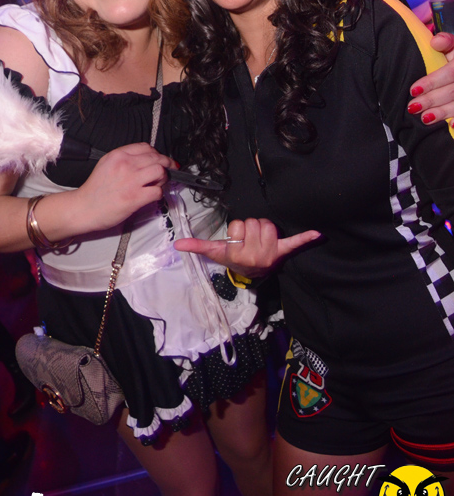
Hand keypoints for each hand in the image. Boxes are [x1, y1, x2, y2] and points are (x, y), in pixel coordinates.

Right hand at [75, 143, 176, 231]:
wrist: (84, 208)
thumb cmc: (95, 190)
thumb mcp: (106, 164)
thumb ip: (124, 159)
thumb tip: (145, 160)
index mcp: (118, 155)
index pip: (146, 147)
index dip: (156, 154)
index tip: (160, 160)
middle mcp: (125, 164)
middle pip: (157, 158)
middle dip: (166, 165)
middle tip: (167, 172)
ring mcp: (131, 181)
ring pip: (160, 171)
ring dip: (163, 179)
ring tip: (157, 184)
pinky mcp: (135, 197)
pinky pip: (158, 192)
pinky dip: (158, 194)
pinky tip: (152, 196)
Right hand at [174, 218, 319, 278]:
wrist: (251, 273)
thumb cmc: (234, 258)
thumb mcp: (216, 252)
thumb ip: (198, 246)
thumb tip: (177, 244)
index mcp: (239, 252)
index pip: (240, 224)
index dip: (238, 229)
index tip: (237, 240)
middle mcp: (256, 254)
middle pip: (256, 222)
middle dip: (251, 228)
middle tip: (249, 240)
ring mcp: (271, 252)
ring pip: (269, 224)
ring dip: (264, 229)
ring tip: (260, 241)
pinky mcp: (285, 251)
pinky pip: (295, 243)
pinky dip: (306, 238)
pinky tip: (318, 234)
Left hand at [408, 33, 453, 124]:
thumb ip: (447, 42)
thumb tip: (435, 42)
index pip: (450, 72)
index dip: (432, 82)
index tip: (413, 90)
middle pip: (453, 91)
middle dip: (432, 100)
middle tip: (413, 107)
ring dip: (442, 112)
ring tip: (425, 118)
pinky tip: (451, 125)